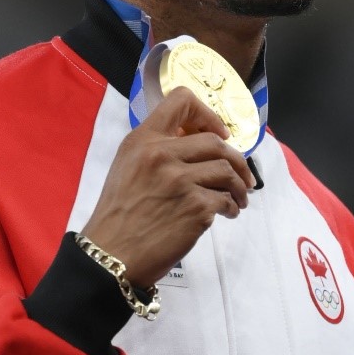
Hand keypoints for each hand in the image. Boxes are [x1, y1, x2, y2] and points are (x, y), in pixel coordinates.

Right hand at [81, 86, 254, 288]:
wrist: (112, 255)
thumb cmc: (119, 211)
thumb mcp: (128, 164)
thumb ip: (158, 146)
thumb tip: (199, 141)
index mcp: (143, 139)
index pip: (181, 100)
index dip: (207, 113)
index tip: (219, 132)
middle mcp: (162, 154)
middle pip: (216, 141)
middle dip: (236, 158)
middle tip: (241, 174)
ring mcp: (180, 181)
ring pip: (226, 170)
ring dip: (240, 185)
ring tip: (239, 197)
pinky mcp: (195, 208)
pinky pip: (226, 199)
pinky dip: (232, 206)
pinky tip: (228, 213)